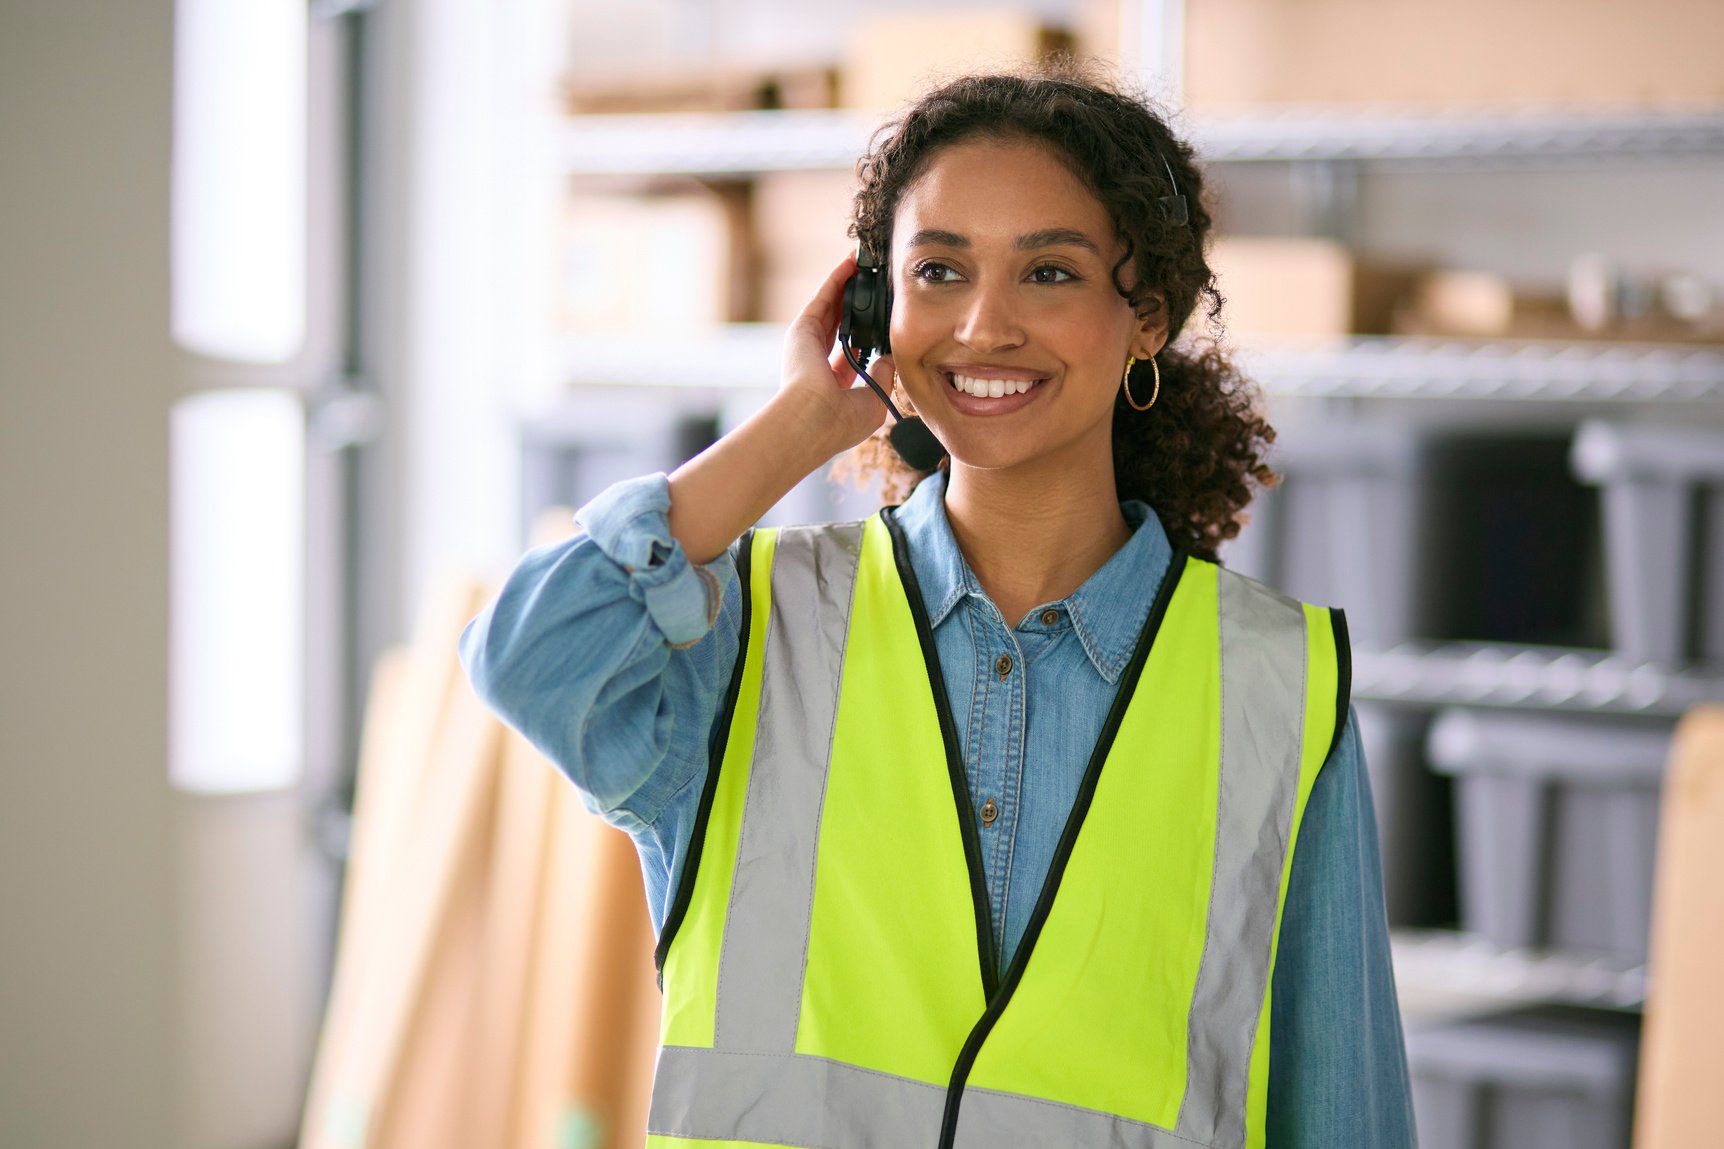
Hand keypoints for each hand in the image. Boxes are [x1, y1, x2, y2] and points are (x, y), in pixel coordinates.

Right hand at [779, 252, 891, 454]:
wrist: (813, 419)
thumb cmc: (841, 421)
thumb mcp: (873, 401)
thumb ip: (882, 377)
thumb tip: (889, 357)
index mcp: (830, 384)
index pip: (849, 353)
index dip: (864, 336)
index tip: (880, 322)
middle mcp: (815, 362)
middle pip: (839, 324)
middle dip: (855, 304)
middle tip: (873, 285)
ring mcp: (807, 343)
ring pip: (830, 306)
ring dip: (846, 285)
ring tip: (865, 265)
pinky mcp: (803, 328)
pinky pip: (824, 297)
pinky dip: (836, 279)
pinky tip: (851, 264)